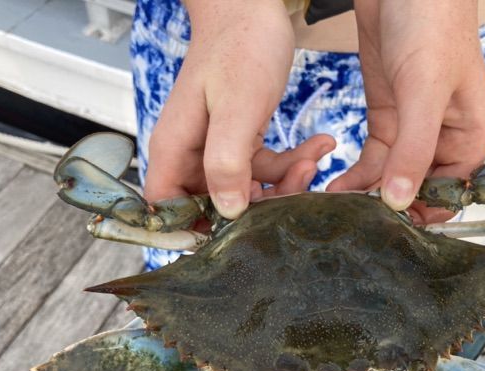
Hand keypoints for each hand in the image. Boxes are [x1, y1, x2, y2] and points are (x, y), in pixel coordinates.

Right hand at [145, 0, 335, 217]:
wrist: (254, 8)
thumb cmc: (239, 46)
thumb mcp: (237, 107)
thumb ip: (227, 161)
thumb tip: (227, 210)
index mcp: (175, 149)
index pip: (167, 208)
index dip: (193, 229)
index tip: (236, 234)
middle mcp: (191, 154)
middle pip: (215, 206)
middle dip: (260, 204)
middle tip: (297, 181)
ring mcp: (215, 149)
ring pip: (247, 191)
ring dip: (285, 181)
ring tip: (314, 156)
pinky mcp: (240, 142)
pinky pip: (264, 170)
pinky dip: (291, 163)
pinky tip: (317, 145)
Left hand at [328, 0, 484, 223]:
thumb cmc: (431, 24)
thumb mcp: (423, 92)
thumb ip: (413, 149)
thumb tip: (400, 201)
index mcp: (471, 136)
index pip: (450, 194)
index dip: (421, 214)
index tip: (387, 231)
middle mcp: (446, 139)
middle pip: (419, 192)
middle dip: (389, 209)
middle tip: (355, 226)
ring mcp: (414, 130)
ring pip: (391, 179)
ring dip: (366, 197)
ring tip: (337, 212)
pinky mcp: (388, 119)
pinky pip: (373, 161)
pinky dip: (355, 176)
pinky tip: (335, 189)